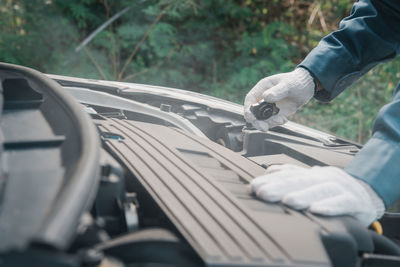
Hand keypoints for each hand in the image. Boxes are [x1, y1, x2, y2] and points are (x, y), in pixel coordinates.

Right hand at [244, 67, 314, 130]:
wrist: (306, 88)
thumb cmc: (296, 82)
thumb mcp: (288, 85)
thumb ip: (277, 91)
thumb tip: (266, 97)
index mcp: (262, 88)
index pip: (250, 100)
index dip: (248, 110)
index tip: (251, 118)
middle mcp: (262, 98)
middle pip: (253, 112)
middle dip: (257, 122)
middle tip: (264, 128)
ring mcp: (268, 107)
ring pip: (262, 119)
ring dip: (270, 123)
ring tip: (282, 120)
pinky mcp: (275, 113)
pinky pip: (271, 122)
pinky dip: (276, 123)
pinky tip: (284, 119)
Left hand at [251, 164, 384, 225]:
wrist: (367, 195)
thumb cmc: (334, 190)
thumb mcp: (312, 181)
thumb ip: (292, 175)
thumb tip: (270, 170)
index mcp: (311, 174)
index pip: (288, 175)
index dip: (270, 181)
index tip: (253, 186)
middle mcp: (323, 177)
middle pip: (300, 180)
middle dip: (279, 186)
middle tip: (262, 193)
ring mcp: (340, 187)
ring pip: (320, 189)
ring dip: (303, 195)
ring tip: (287, 201)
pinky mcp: (355, 201)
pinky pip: (343, 202)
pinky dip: (330, 206)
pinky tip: (317, 210)